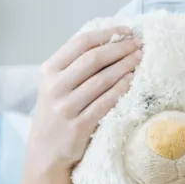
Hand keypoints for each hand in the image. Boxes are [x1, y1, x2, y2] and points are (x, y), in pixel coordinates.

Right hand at [25, 26, 143, 175]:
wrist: (45, 152)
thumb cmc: (55, 114)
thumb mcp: (54, 85)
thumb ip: (74, 65)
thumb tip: (110, 41)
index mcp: (48, 71)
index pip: (81, 43)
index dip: (107, 33)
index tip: (126, 30)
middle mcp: (55, 87)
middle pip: (94, 58)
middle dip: (120, 48)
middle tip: (138, 44)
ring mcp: (65, 107)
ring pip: (102, 80)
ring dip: (125, 66)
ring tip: (139, 59)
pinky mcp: (78, 126)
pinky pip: (105, 103)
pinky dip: (121, 89)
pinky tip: (131, 81)